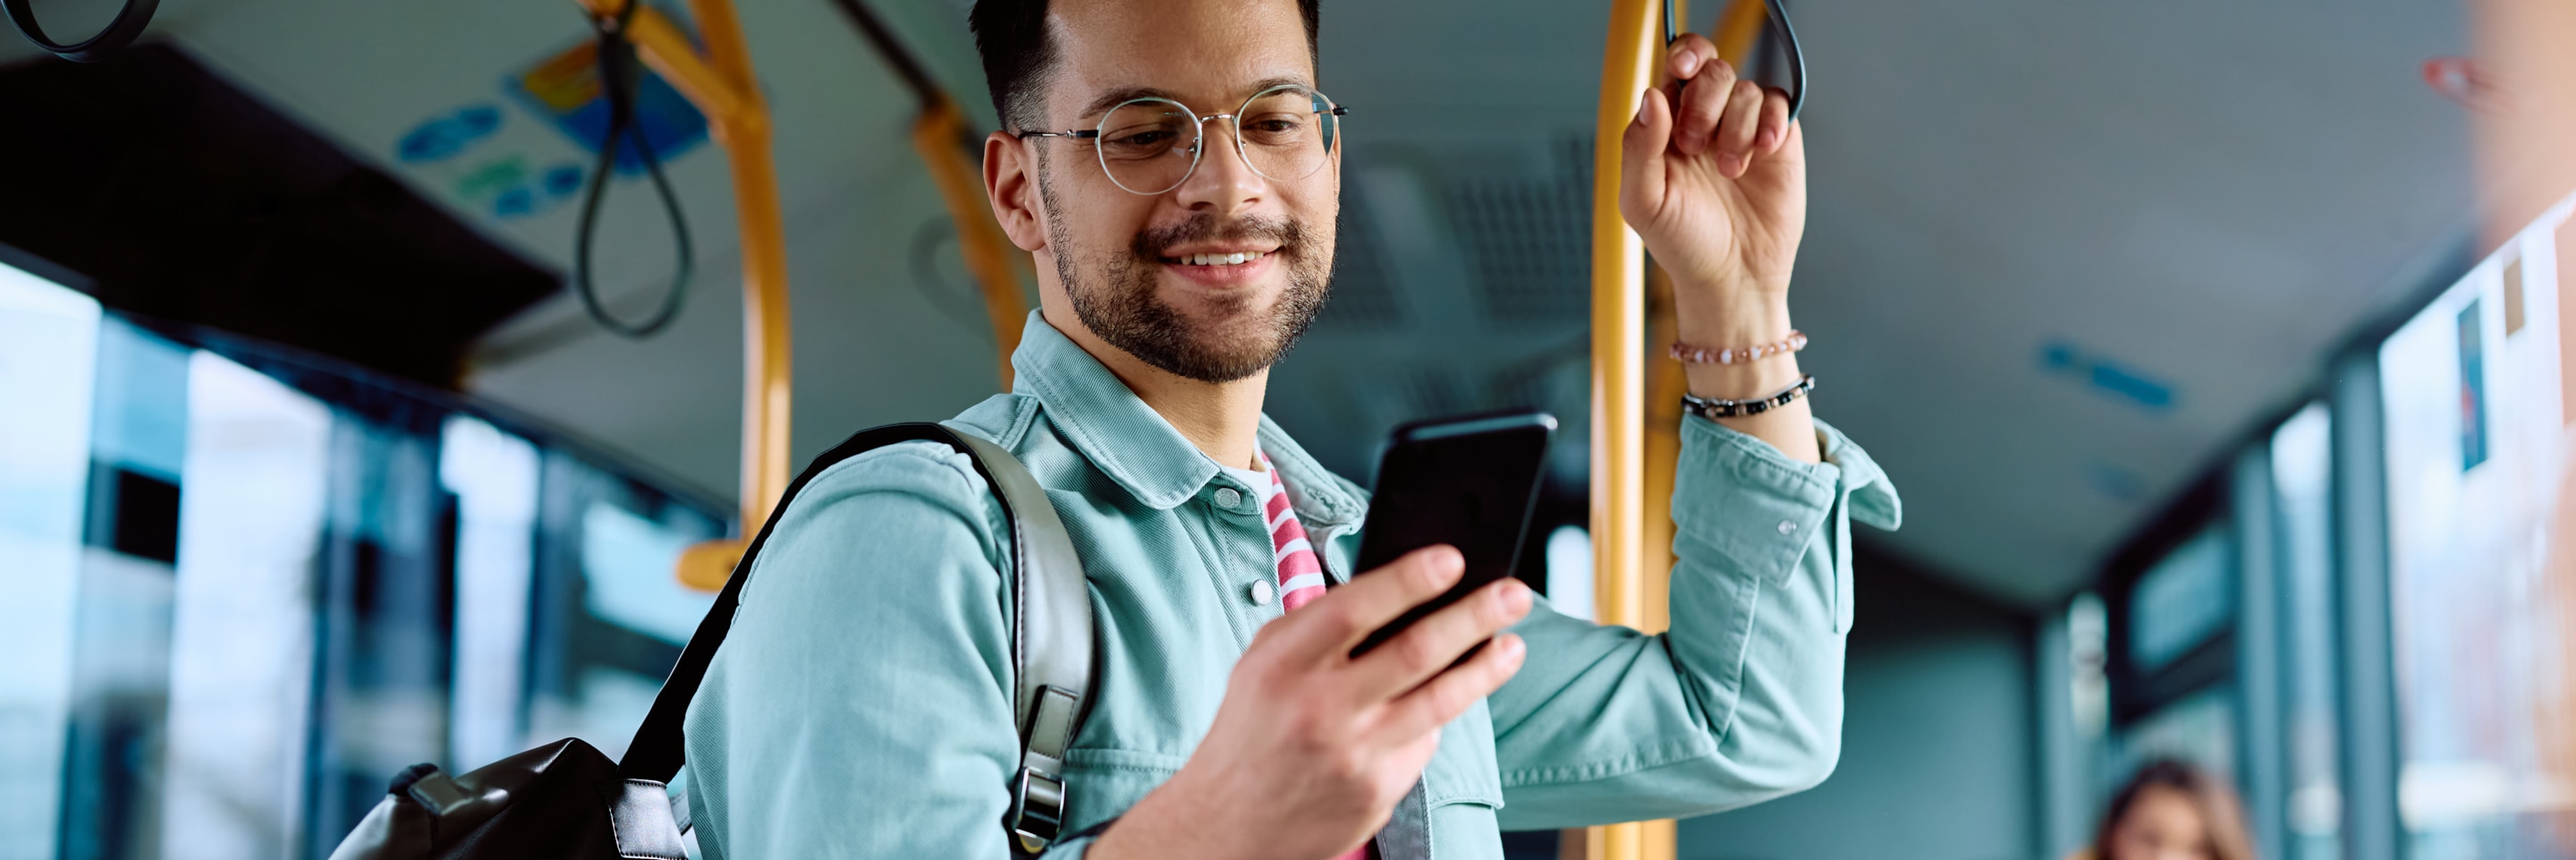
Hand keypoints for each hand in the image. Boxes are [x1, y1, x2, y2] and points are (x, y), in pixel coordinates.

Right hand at [1089, 547, 1532, 859]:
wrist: (1227, 825)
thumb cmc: (1252, 729)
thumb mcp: (1262, 663)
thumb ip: (1318, 627)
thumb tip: (1400, 589)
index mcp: (1283, 664)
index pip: (1355, 609)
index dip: (1409, 580)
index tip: (1453, 559)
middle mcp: (1318, 709)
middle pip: (1415, 651)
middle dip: (1474, 616)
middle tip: (1514, 593)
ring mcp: (1353, 755)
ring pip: (1440, 701)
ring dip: (1486, 668)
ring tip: (1513, 644)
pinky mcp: (1377, 792)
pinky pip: (1423, 743)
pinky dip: (1436, 719)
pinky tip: (1441, 703)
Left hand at [1619, 33, 1804, 300]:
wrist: (1732, 279)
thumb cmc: (1682, 244)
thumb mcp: (1644, 201)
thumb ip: (1639, 147)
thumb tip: (1652, 96)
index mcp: (1666, 128)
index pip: (1674, 71)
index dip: (1681, 58)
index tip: (1681, 71)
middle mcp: (1705, 121)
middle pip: (1712, 71)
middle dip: (1705, 102)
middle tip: (1696, 146)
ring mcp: (1742, 129)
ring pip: (1746, 88)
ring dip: (1736, 127)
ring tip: (1730, 171)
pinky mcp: (1778, 141)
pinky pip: (1779, 104)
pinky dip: (1771, 121)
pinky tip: (1762, 151)